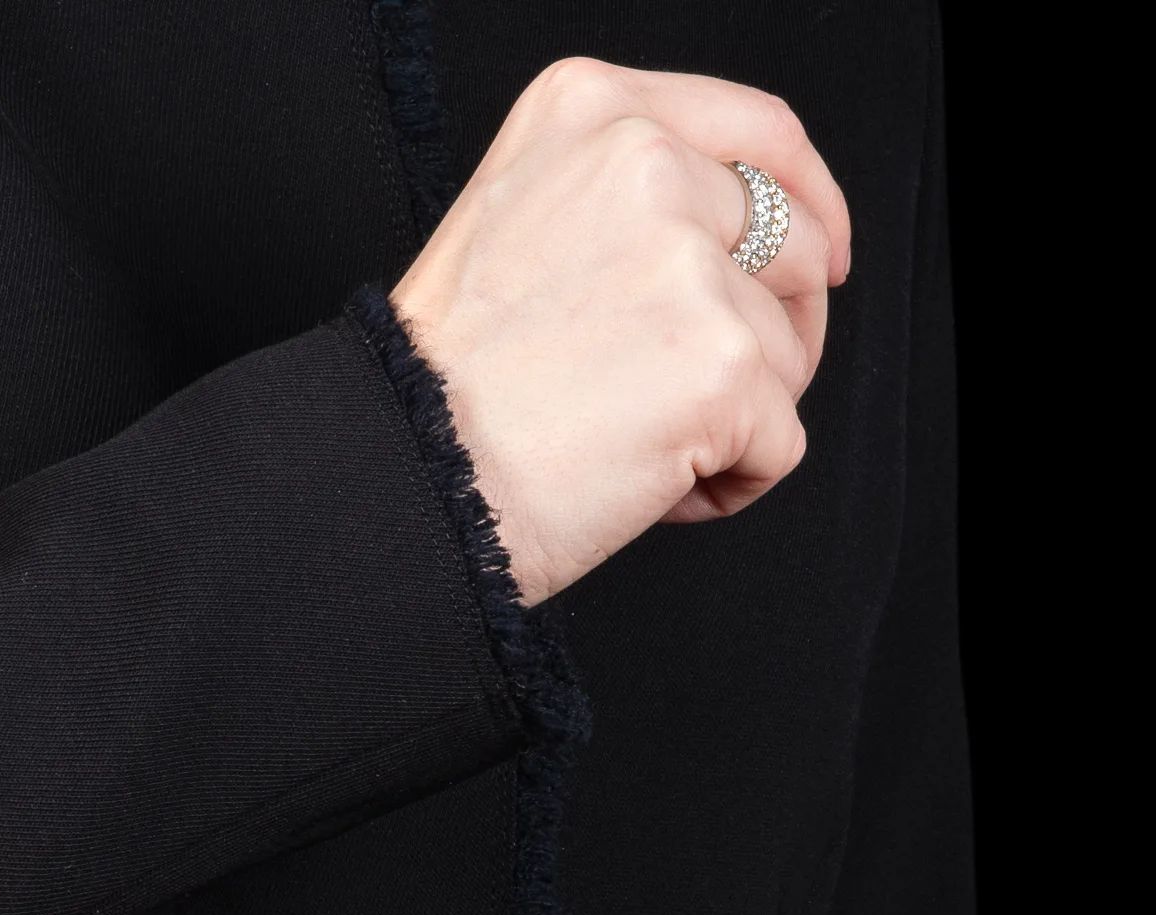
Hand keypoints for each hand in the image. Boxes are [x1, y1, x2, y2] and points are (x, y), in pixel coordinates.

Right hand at [389, 59, 851, 602]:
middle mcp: (645, 165)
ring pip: (786, 352)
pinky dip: (727, 484)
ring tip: (634, 449)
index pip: (758, 134)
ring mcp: (690, 265)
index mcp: (590, 112)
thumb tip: (744, 239)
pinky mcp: (723, 365)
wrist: (400, 479)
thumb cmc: (439, 386)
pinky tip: (646, 490)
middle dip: (767, 333)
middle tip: (689, 398)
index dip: (808, 203)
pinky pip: (780, 440)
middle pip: (793, 247)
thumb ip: (621, 196)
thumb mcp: (513, 223)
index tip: (825, 257)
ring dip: (733, 418)